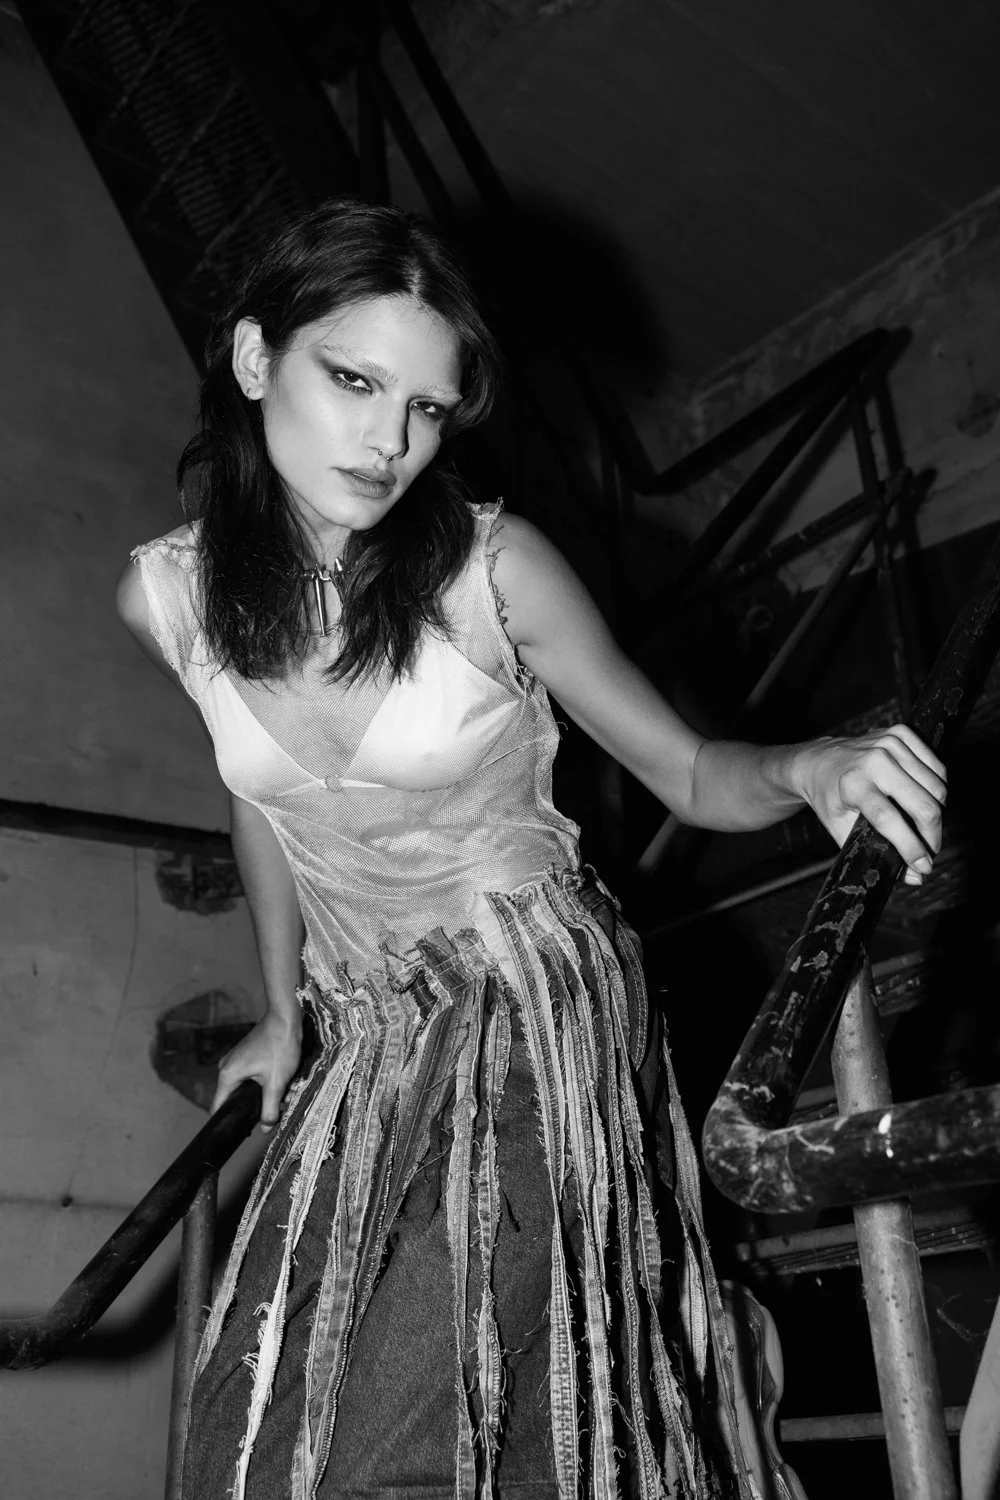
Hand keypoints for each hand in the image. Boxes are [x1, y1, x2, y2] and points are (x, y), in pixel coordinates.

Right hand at [211, 1010, 302, 1132]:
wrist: (286, 1017)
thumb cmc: (279, 1047)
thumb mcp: (276, 1082)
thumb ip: (269, 1109)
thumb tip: (265, 1129)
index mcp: (227, 1075)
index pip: (218, 1108)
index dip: (228, 1122)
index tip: (240, 1132)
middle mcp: (227, 1068)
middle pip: (237, 1099)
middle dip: (258, 1106)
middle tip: (277, 1109)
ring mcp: (236, 1060)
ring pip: (249, 1087)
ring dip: (268, 1093)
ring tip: (287, 1092)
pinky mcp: (247, 1056)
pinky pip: (254, 1076)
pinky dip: (269, 1081)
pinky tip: (286, 1081)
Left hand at [793, 724, 946, 884]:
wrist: (818, 760)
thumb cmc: (829, 797)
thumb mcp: (840, 828)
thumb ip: (875, 853)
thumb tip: (915, 878)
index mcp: (852, 783)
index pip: (889, 818)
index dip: (910, 846)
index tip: (923, 866)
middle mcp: (873, 759)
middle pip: (923, 804)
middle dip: (932, 835)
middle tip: (929, 851)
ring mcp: (889, 743)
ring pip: (937, 787)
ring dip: (938, 813)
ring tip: (924, 827)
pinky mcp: (902, 733)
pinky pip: (937, 767)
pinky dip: (937, 788)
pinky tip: (924, 799)